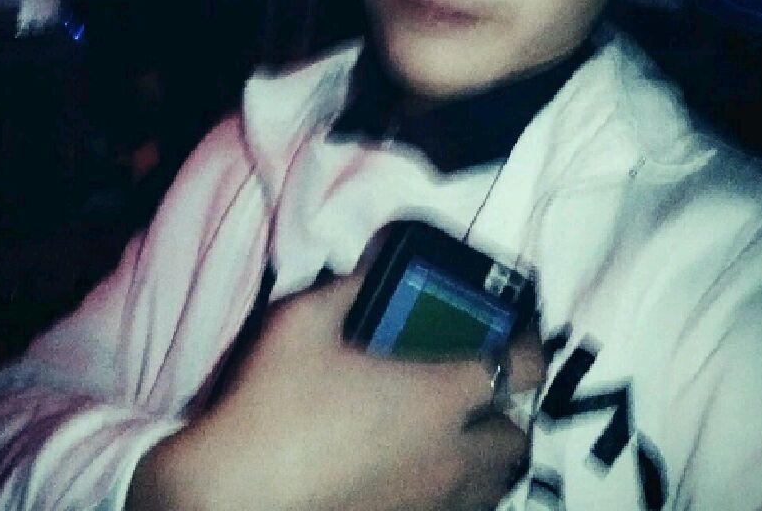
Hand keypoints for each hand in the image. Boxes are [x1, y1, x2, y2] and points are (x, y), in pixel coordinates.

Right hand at [130, 270, 544, 510]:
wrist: (235, 493)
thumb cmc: (273, 402)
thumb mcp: (303, 319)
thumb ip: (350, 288)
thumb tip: (371, 274)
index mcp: (438, 395)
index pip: (521, 364)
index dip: (527, 341)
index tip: (514, 330)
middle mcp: (453, 455)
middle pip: (519, 436)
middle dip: (506, 408)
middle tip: (474, 387)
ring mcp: (435, 504)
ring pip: (497, 482)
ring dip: (488, 453)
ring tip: (453, 434)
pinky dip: (459, 490)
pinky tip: (419, 473)